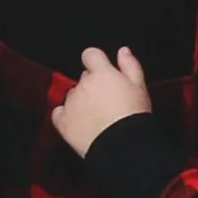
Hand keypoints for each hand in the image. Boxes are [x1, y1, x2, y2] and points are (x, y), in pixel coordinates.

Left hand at [51, 44, 151, 158]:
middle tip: (107, 102)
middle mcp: (83, 85)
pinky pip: (58, 113)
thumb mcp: (140, 87)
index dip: (96, 62)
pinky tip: (79, 124)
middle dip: (93, 87)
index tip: (102, 72)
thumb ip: (130, 65)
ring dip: (81, 102)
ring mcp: (70, 103)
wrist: (123, 146)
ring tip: (97, 118)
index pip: (91, 55)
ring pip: (72, 95)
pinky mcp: (62, 121)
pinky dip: (65, 116)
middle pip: (83, 78)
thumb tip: (123, 51)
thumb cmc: (133, 117)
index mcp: (102, 74)